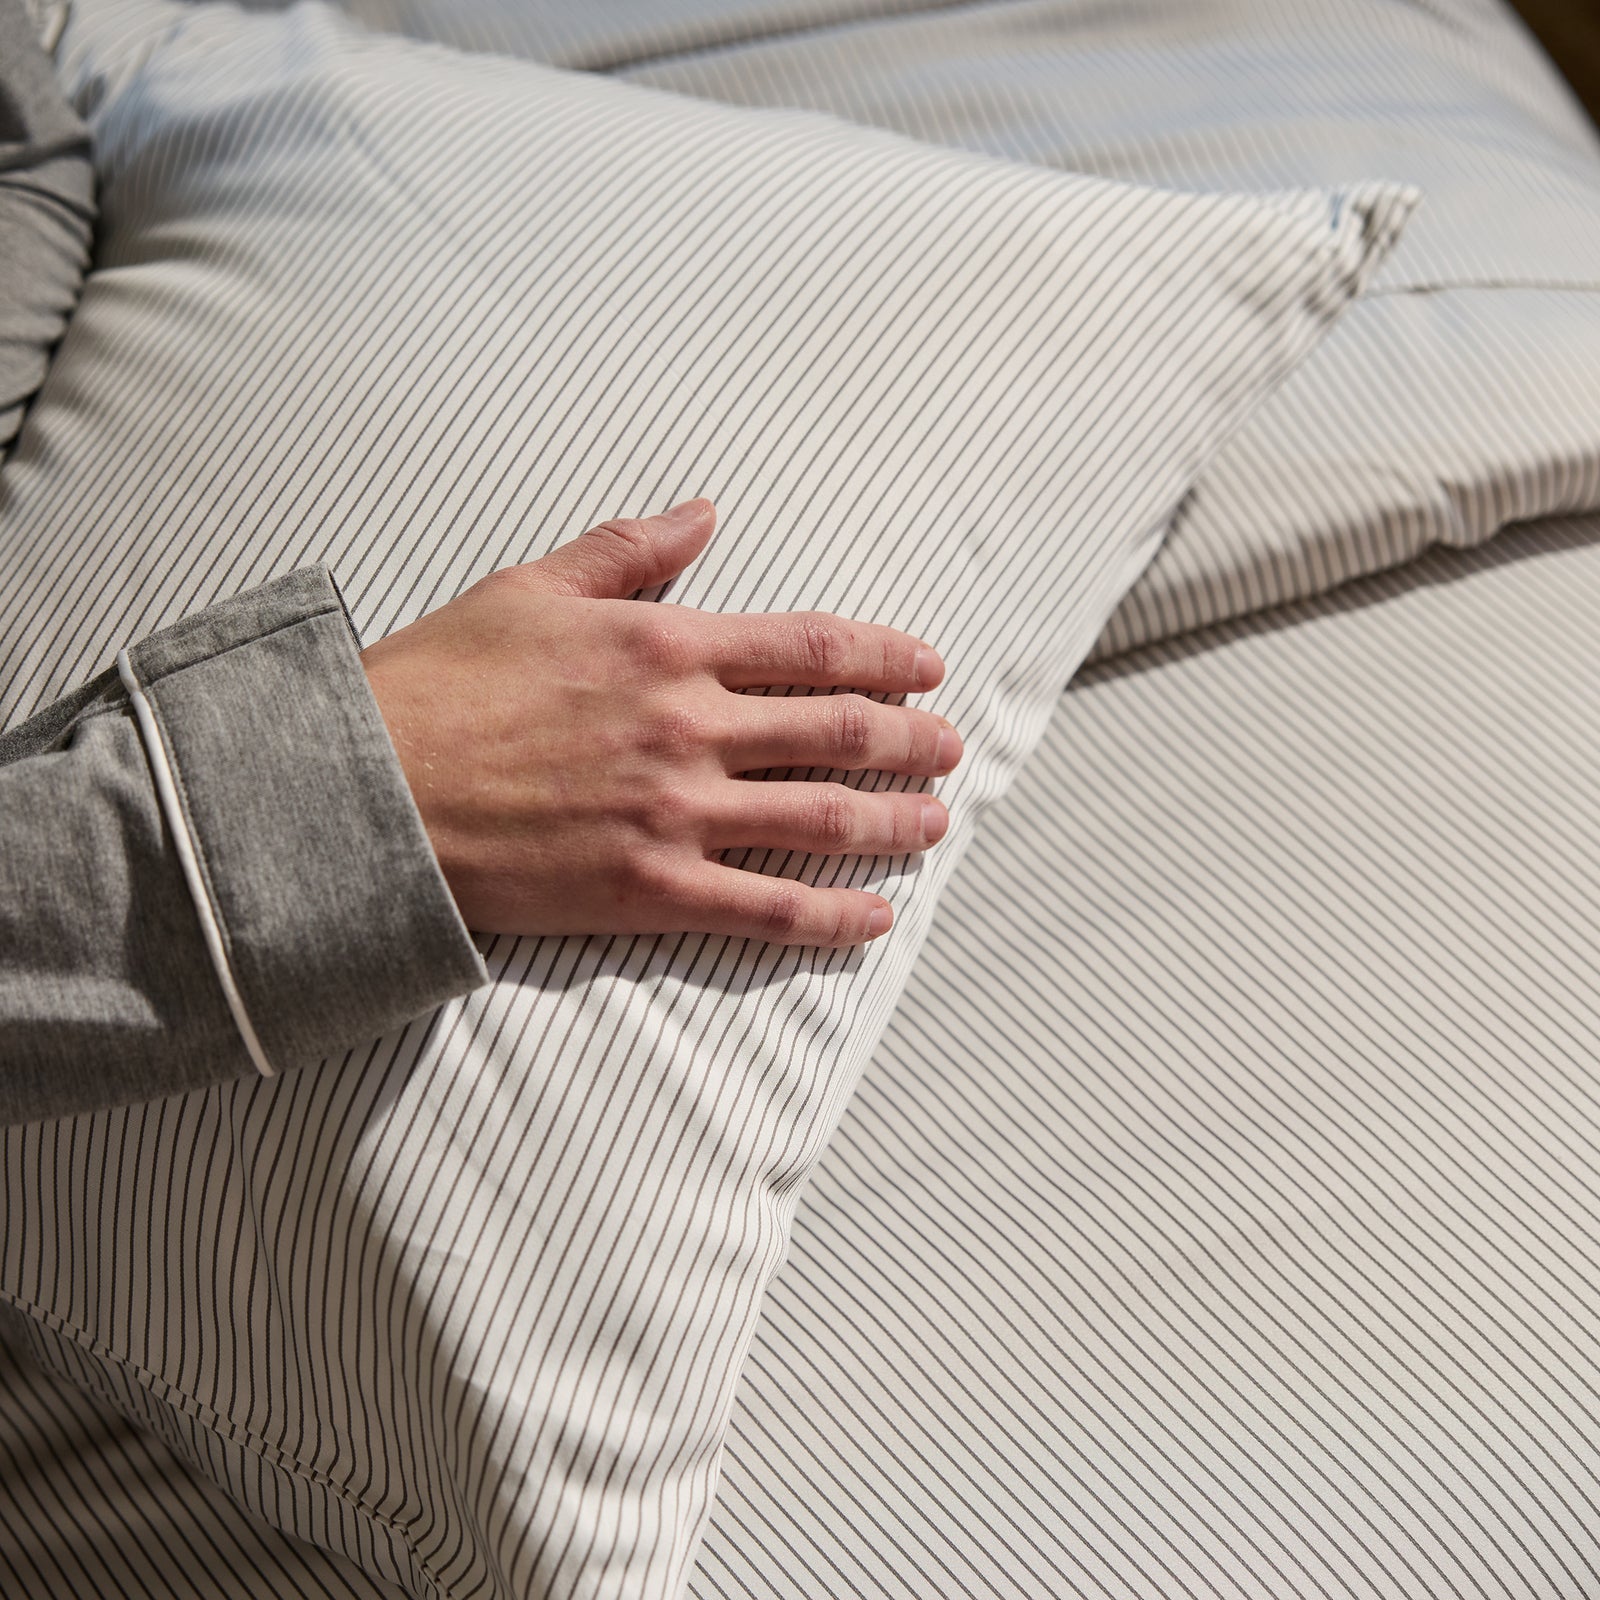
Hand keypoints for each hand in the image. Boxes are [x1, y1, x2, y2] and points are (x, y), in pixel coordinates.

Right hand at [360, 500, 961, 945]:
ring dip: (892, 823)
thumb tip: (706, 511)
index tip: (927, 667)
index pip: (812, 646)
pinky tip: (877, 918)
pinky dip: (830, 917)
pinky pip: (765, 910)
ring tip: (935, 823)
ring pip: (819, 820)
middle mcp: (689, 727)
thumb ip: (629, 550)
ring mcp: (675, 813)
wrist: (366, 789)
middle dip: (909, 741)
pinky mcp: (649, 889)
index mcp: (666, 644)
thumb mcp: (530, 587)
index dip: (885, 656)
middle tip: (949, 750)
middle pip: (838, 733)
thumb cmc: (438, 684)